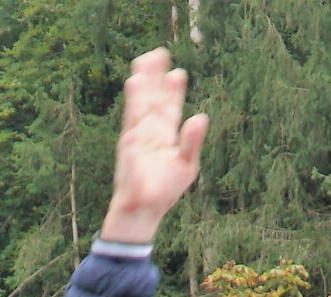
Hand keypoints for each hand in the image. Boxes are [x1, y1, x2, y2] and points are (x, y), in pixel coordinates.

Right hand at [101, 48, 208, 244]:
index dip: (174, 91)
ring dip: (144, 82)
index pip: (171, 108)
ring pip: (142, 102)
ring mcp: (139, 134)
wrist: (142, 209)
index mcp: (168, 137)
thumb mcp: (186, 166)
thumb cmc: (165, 191)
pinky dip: (134, 99)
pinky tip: (134, 80)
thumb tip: (201, 116)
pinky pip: (132, 115)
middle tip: (159, 53)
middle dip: (156, 78)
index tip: (177, 72)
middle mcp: (153, 132)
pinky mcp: (128, 140)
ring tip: (144, 59)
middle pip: (155, 99)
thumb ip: (192, 142)